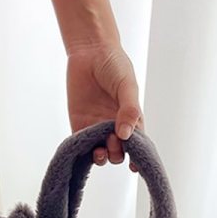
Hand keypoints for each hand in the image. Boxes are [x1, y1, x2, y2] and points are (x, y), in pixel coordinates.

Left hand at [67, 43, 142, 169]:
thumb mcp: (127, 86)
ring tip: (100, 151)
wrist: (90, 51)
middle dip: (118, 153)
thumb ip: (129, 109)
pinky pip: (81, 144)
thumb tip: (126, 134)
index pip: (137, 144)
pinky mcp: (79, 125)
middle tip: (114, 141)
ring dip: (102, 156)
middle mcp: (115, 127)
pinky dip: (83, 150)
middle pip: (118, 152)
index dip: (137, 157)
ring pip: (101, 152)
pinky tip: (85, 148)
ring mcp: (96, 128)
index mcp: (131, 120)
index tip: (135, 166)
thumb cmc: (114, 66)